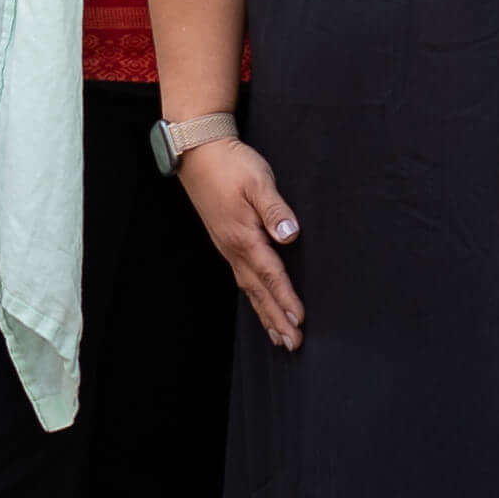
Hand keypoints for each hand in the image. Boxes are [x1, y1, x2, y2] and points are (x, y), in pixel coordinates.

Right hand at [179, 140, 301, 344]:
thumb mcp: (257, 181)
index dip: (286, 299)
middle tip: (293, 344)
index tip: (300, 321)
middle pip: (259, 291)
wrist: (198, 153)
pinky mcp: (225, 241)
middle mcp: (234, 248)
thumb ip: (275, 209)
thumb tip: (290, 235)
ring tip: (278, 336)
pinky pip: (242, 278)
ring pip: (249, 289)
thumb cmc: (230, 164)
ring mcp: (227, 247)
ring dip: (265, 313)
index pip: (271, 275)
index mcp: (244, 236)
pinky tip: (259, 303)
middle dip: (276, 319)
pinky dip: (254, 297)